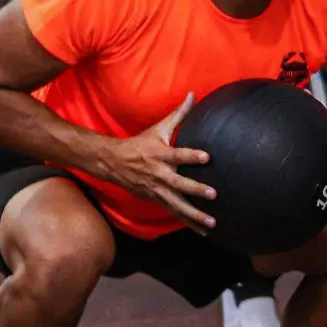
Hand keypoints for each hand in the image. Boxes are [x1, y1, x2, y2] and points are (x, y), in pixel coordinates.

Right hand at [101, 93, 217, 232]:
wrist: (113, 163)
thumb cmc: (140, 143)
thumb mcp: (158, 128)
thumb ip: (179, 114)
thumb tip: (193, 94)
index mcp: (161, 155)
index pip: (178, 154)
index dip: (192, 156)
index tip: (207, 157)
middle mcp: (159, 174)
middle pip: (179, 184)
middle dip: (195, 190)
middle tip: (213, 194)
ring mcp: (157, 190)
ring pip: (178, 205)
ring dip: (195, 215)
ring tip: (212, 222)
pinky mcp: (156, 200)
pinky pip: (174, 212)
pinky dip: (188, 222)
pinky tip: (202, 231)